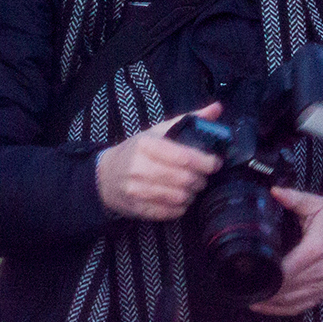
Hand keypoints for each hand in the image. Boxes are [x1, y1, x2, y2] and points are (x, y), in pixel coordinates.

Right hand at [95, 105, 221, 221]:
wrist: (105, 174)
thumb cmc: (136, 150)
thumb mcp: (157, 131)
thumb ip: (189, 119)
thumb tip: (217, 108)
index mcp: (146, 145)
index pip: (184, 157)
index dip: (206, 162)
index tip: (215, 162)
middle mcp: (139, 167)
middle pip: (185, 179)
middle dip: (201, 179)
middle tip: (203, 176)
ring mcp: (137, 190)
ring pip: (179, 197)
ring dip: (192, 194)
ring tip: (192, 187)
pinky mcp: (137, 208)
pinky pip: (170, 213)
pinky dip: (181, 207)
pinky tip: (180, 199)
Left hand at [249, 189, 322, 317]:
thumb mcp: (315, 203)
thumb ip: (294, 198)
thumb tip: (274, 191)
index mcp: (316, 248)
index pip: (289, 269)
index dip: (269, 274)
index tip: (250, 272)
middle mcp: (321, 271)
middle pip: (287, 287)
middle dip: (265, 289)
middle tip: (241, 285)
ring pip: (292, 301)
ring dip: (270, 302)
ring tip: (248, 296)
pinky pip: (301, 307)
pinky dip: (282, 309)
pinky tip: (265, 306)